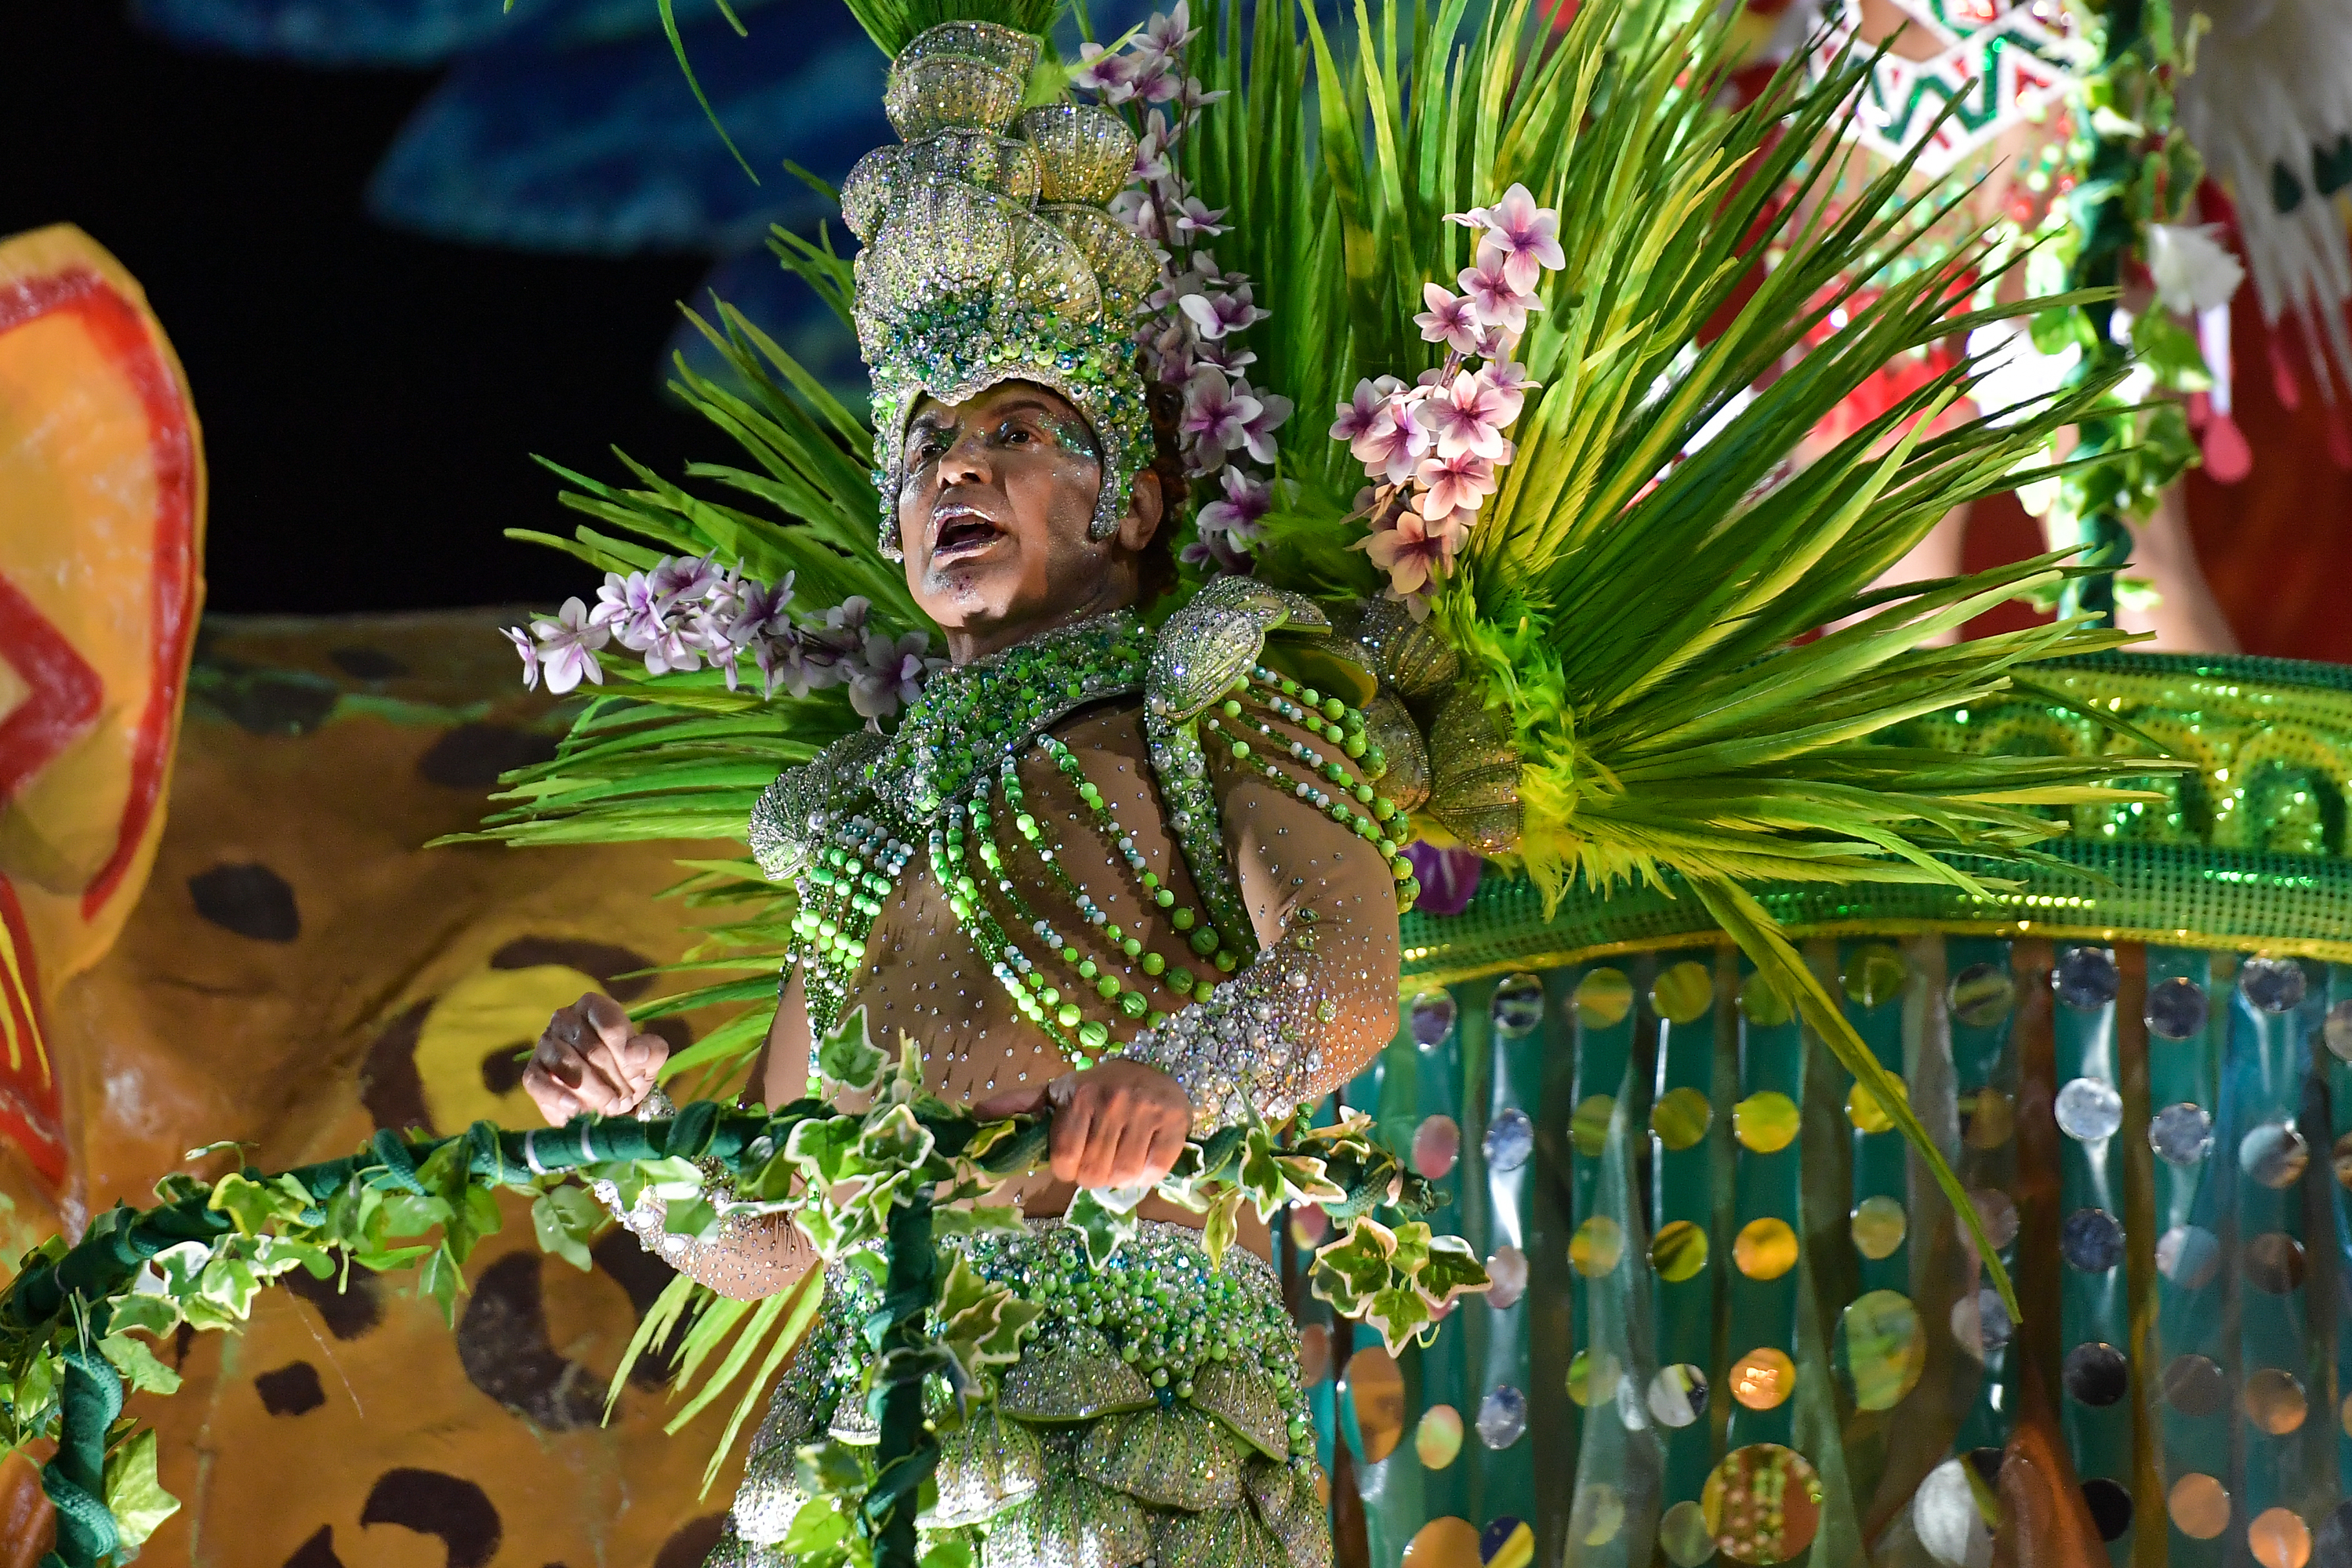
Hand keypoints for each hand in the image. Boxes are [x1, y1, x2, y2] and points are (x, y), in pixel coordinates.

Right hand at [521, 992, 668, 1124]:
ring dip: (593, 1091)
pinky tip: (576, 1108)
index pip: (610, 1027)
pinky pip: (539, 1082)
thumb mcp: (649, 1059)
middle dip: (613, 1078)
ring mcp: (545, 1043)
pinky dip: (557, 1096)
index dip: (627, 1056)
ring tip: (611, 1106)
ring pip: (567, 1066)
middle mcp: (565, 1018)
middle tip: (626, 1098)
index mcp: (594, 1006)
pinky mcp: (533, 1071)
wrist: (606, 1094)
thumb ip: (652, 1050)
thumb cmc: (629, 1068)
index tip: (638, 1077)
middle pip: (591, 1049)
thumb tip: (636, 1054)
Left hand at [975, 1059, 1191, 1188]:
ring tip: (1120, 1159)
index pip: (1065, 1161)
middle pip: (1094, 1173)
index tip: (1075, 1160)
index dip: (1068, 1171)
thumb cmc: (1098, 1089)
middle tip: (1099, 1160)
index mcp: (1079, 1097)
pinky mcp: (1175, 1122)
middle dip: (1093, 1176)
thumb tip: (974, 1113)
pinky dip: (1148, 1174)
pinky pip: (1155, 1169)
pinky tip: (1144, 1156)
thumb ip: (1017, 1105)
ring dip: (1120, 1178)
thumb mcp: (1056, 1094)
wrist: (1152, 1071)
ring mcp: (1146, 1110)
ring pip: (1124, 1175)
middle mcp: (1113, 1100)